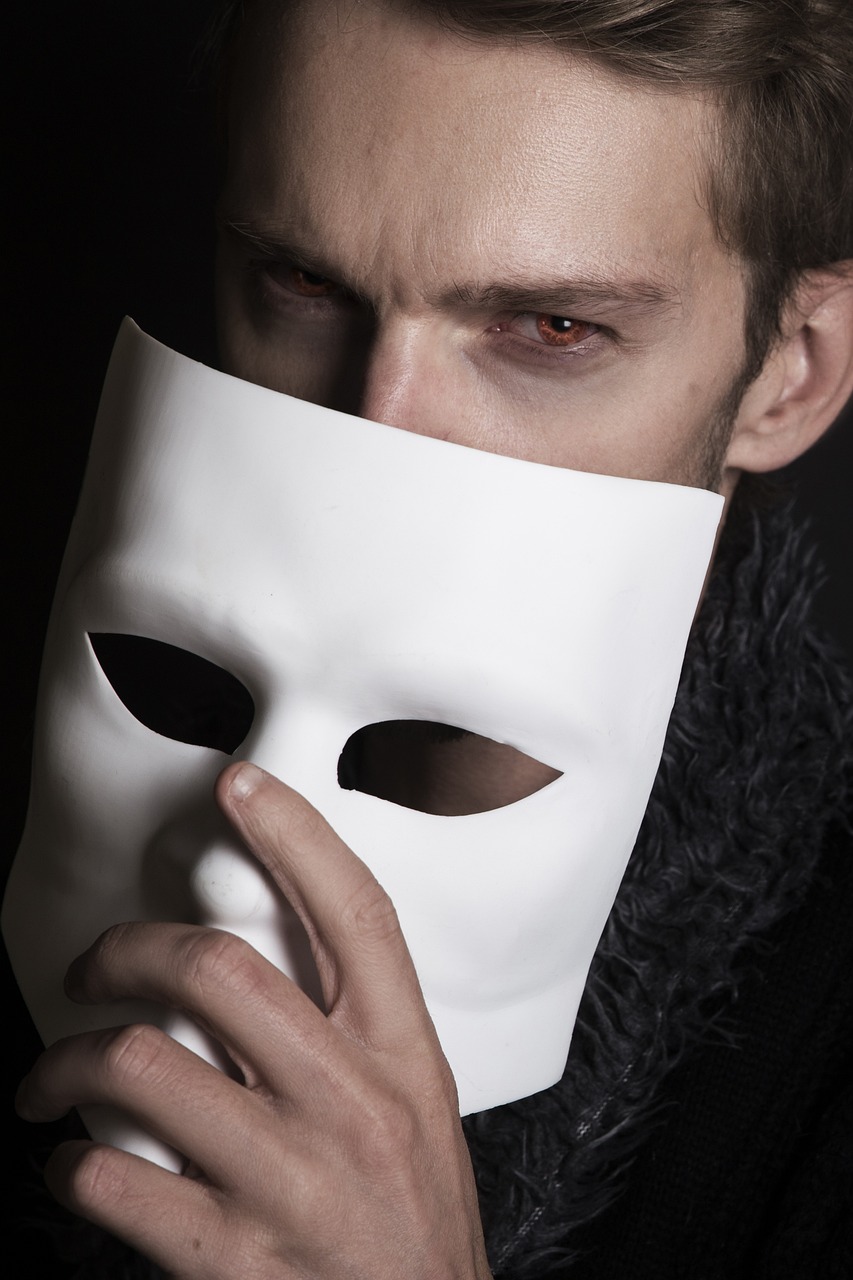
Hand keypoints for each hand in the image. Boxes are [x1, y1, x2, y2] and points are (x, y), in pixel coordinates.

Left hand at [16, 761, 491, 1279]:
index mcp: (402, 1056)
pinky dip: (69, 1168)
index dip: (295, 835)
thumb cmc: (418, 1221)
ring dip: (68, 1061)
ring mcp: (292, 1180)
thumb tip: (258, 961)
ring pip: (144, 1068)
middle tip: (91, 964)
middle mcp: (351, 1104)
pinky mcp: (235, 1259)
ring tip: (50, 1078)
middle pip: (219, 971)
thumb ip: (354, 1033)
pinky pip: (114, 1183)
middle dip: (128, 948)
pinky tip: (73, 1168)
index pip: (355, 915)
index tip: (239, 785)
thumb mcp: (416, 1106)